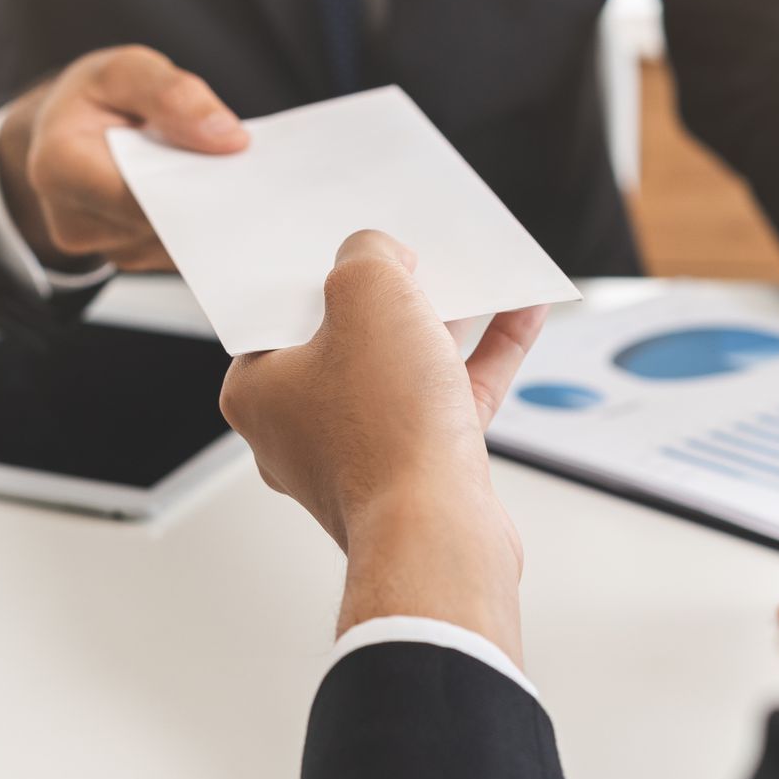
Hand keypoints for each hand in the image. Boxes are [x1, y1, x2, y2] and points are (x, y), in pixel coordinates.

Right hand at [0, 45, 248, 270]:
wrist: (66, 131)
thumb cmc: (92, 98)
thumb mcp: (124, 70)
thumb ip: (171, 94)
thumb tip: (228, 137)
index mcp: (59, 167)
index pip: (139, 195)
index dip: (192, 181)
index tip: (233, 157)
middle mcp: (74, 221)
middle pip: (163, 226)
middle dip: (205, 195)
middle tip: (235, 163)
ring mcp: (103, 247)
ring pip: (177, 244)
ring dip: (205, 210)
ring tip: (211, 169)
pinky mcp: (129, 257)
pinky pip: (178, 250)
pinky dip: (198, 221)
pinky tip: (200, 189)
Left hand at [221, 230, 548, 658]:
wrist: (437, 535)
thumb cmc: (384, 433)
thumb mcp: (367, 294)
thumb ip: (368, 255)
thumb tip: (379, 254)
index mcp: (258, 390)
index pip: (280, 310)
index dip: (321, 269)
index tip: (353, 244)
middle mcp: (301, 427)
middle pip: (348, 336)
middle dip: (393, 294)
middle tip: (419, 256)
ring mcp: (360, 452)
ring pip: (405, 367)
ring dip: (447, 320)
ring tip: (483, 276)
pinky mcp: (417, 471)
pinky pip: (450, 398)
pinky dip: (483, 357)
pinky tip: (519, 316)